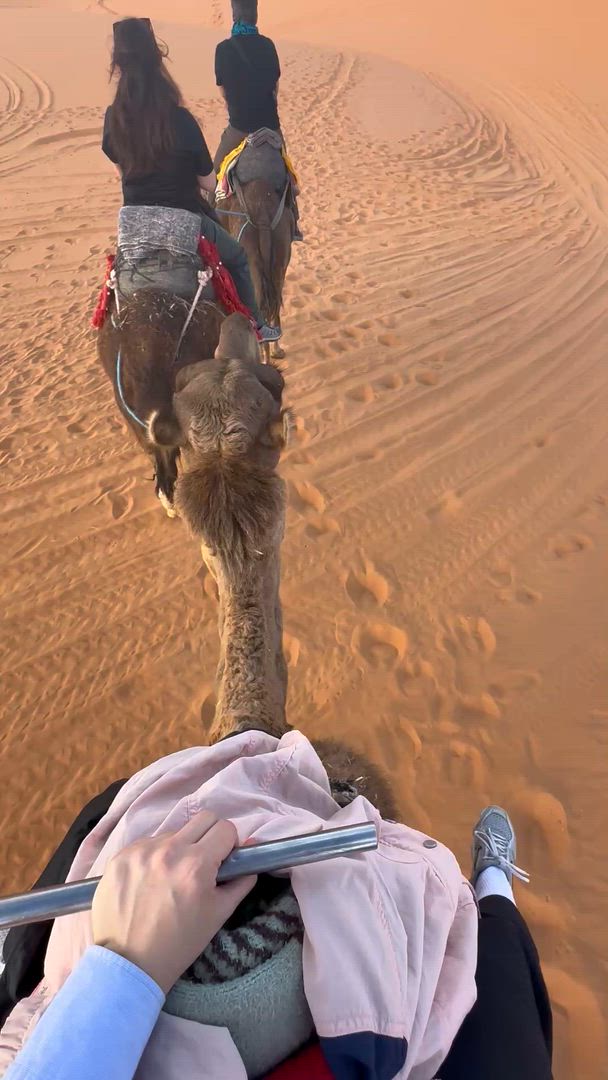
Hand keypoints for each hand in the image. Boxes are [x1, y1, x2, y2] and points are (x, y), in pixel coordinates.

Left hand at [92, 810, 255, 993]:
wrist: (129, 964)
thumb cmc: (179, 943)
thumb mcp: (218, 915)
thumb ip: (240, 881)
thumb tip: (250, 854)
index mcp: (196, 864)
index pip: (225, 828)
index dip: (230, 843)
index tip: (224, 859)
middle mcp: (169, 849)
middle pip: (202, 819)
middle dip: (210, 836)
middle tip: (204, 861)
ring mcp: (141, 850)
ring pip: (173, 833)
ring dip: (178, 848)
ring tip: (170, 878)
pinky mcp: (120, 856)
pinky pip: (146, 844)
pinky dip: (154, 857)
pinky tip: (148, 882)